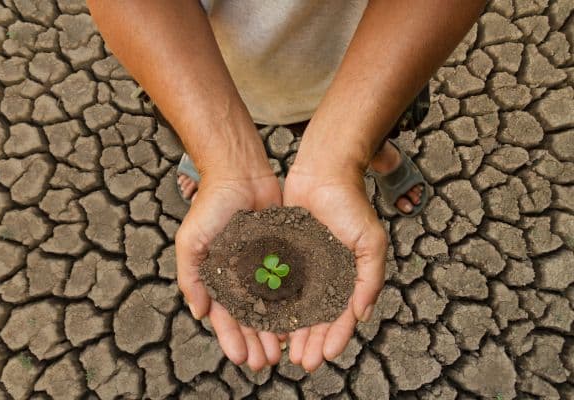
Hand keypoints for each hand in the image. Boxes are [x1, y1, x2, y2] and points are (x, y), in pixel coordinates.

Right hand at [175, 166, 284, 369]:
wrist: (240, 173)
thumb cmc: (210, 205)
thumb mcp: (191, 241)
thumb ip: (191, 277)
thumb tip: (200, 313)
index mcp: (216, 277)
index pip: (224, 316)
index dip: (231, 338)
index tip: (241, 358)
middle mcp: (240, 277)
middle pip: (249, 318)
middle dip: (256, 342)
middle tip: (266, 363)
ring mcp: (262, 267)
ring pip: (271, 307)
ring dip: (275, 330)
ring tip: (283, 351)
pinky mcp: (283, 255)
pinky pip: (289, 284)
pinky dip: (293, 304)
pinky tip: (300, 322)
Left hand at [282, 163, 387, 370]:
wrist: (322, 172)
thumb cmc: (351, 204)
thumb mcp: (371, 242)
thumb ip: (370, 278)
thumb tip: (363, 314)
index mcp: (348, 276)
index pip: (343, 315)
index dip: (336, 337)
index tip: (325, 356)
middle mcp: (326, 276)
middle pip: (318, 317)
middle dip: (311, 341)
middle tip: (301, 362)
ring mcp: (305, 267)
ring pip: (296, 306)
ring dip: (292, 331)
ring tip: (283, 351)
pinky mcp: (284, 255)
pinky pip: (278, 285)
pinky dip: (274, 305)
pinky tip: (266, 322)